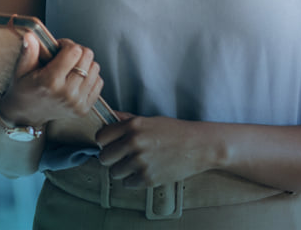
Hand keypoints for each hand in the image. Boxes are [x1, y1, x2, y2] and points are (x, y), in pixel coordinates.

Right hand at [0, 33, 103, 126]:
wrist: (25, 116)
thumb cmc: (23, 90)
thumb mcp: (21, 71)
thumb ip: (28, 52)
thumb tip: (31, 36)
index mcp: (50, 82)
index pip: (74, 51)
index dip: (67, 44)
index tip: (59, 48)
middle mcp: (66, 93)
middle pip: (88, 57)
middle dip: (78, 52)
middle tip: (66, 57)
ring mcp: (77, 103)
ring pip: (96, 68)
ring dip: (85, 65)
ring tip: (71, 69)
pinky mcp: (84, 109)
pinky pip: (99, 83)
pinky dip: (91, 78)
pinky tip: (77, 80)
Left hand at [96, 116, 218, 187]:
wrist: (199, 146)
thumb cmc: (176, 131)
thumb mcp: (151, 120)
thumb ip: (128, 120)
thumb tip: (109, 116)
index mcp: (134, 125)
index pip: (101, 137)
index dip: (105, 142)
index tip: (112, 144)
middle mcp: (134, 142)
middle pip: (104, 157)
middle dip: (112, 158)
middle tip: (124, 157)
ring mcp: (140, 162)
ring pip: (114, 172)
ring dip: (123, 170)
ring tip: (138, 164)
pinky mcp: (147, 178)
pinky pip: (127, 184)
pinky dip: (134, 180)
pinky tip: (147, 171)